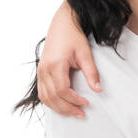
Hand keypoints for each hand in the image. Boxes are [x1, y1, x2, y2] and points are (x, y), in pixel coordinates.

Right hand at [39, 2, 100, 117]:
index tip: (86, 104)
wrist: (62, 24)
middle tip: (81, 114)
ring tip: (73, 112)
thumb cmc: (73, 36)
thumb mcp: (85, 53)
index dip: (74, 100)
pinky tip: (61, 105)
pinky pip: (42, 92)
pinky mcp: (40, 72)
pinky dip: (51, 102)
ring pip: (45, 97)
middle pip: (53, 97)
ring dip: (58, 108)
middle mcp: (44, 70)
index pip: (62, 90)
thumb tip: (98, 89)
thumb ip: (91, 72)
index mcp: (55, 65)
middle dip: (67, 108)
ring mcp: (40, 71)